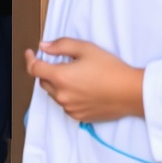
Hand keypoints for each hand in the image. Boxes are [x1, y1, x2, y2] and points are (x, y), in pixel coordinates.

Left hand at [24, 38, 144, 122]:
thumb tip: (43, 47)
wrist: (131, 92)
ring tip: (75, 75)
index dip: (30, 59)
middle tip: (60, 62)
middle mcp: (62, 95)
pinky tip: (82, 88)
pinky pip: (65, 104)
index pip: (34, 69)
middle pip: (43, 81)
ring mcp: (70, 108)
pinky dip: (67, 95)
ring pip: (54, 94)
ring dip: (57, 84)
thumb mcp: (85, 49)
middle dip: (46, 70)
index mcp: (60, 77)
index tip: (31, 52)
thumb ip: (60, 46)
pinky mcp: (78, 117)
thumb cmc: (110, 68)